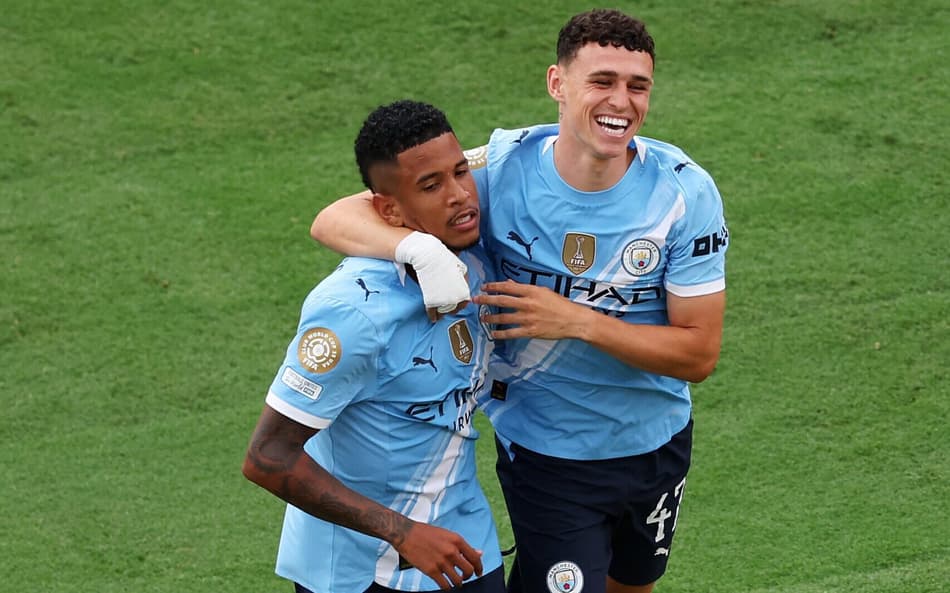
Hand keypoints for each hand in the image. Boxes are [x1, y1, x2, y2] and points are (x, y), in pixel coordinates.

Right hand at [394, 231, 470, 320]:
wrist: (429, 257)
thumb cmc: (445, 259)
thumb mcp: (462, 268)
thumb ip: (464, 280)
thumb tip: (464, 287)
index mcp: (464, 291)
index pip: (464, 303)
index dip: (460, 305)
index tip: (456, 305)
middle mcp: (455, 298)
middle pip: (453, 309)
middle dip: (450, 310)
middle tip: (447, 309)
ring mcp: (443, 301)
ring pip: (443, 312)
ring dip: (441, 314)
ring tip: (439, 314)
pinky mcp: (431, 301)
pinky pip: (432, 313)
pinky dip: (432, 316)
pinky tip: (433, 318)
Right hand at [394, 521, 483, 589]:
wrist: (406, 533)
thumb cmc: (426, 533)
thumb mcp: (447, 535)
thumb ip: (462, 545)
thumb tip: (479, 552)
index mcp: (457, 540)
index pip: (475, 557)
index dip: (479, 567)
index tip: (479, 572)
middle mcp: (451, 551)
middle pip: (469, 571)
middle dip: (468, 576)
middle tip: (464, 577)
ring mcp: (442, 562)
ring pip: (458, 581)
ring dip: (457, 583)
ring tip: (453, 581)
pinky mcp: (431, 570)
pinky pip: (445, 585)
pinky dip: (447, 587)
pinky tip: (445, 584)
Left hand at [473, 279, 589, 339]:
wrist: (573, 321)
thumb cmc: (560, 305)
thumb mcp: (544, 291)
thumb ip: (525, 288)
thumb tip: (509, 283)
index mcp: (531, 291)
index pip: (508, 287)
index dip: (493, 286)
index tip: (484, 287)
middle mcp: (527, 304)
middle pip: (501, 300)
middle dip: (486, 300)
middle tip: (475, 300)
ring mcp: (528, 318)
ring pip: (503, 317)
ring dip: (490, 317)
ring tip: (482, 318)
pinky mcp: (530, 331)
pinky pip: (511, 333)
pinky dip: (500, 333)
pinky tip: (493, 333)